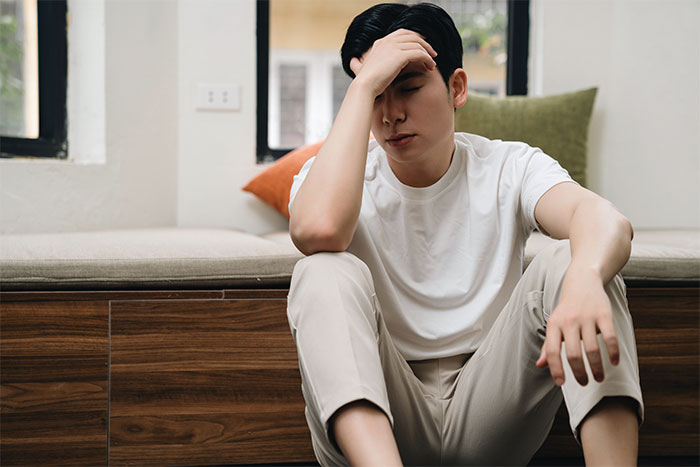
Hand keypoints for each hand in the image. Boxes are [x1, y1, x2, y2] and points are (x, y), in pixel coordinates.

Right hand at [349, 29, 436, 97]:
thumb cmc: (364, 82)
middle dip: (424, 43)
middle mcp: (387, 41)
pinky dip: (427, 59)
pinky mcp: (400, 55)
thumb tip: (352, 62)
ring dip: (428, 52)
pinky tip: (430, 67)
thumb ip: (361, 63)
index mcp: (380, 42)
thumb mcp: (362, 68)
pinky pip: (419, 53)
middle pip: (412, 36)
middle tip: (432, 53)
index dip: (414, 37)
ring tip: (432, 63)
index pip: (402, 33)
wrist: (364, 86)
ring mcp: (393, 47)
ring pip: (418, 44)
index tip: (422, 45)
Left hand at [535, 269, 619, 385]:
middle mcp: (569, 321)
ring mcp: (587, 318)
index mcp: (554, 325)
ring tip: (599, 377)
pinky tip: (614, 362)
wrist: (582, 282)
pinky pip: (610, 338)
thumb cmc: (567, 309)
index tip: (561, 383)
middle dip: (579, 373)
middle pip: (573, 354)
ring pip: (592, 349)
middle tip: (584, 383)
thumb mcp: (554, 324)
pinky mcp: (604, 314)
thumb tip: (540, 365)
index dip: (555, 369)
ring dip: (597, 368)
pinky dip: (613, 353)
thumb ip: (548, 346)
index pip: (551, 351)